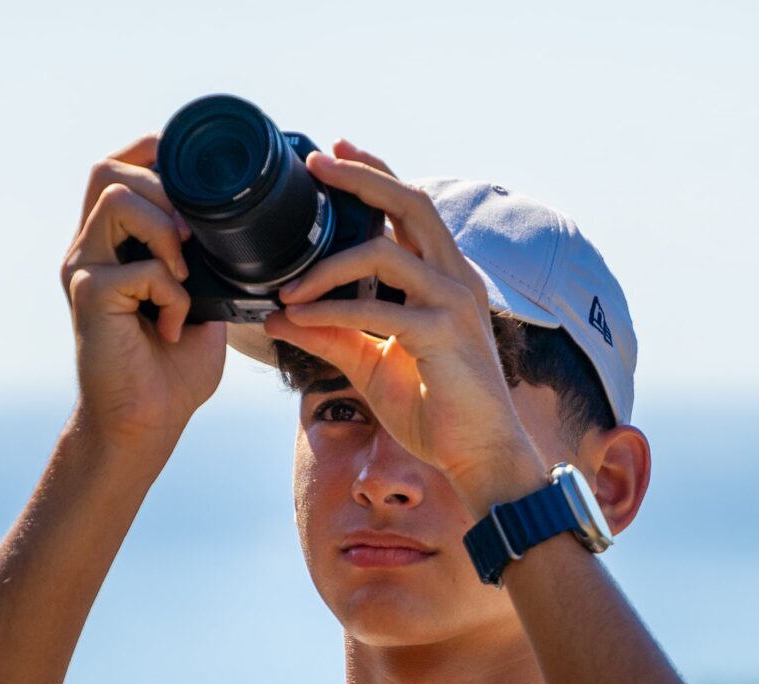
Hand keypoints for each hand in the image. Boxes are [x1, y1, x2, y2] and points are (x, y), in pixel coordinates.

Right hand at [60, 134, 225, 460]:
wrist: (147, 424)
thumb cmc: (172, 371)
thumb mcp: (202, 303)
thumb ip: (206, 263)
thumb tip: (238, 228)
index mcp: (112, 243)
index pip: (118, 167)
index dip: (152, 155)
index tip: (193, 184)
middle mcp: (89, 248)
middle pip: (108, 170)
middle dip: (163, 188)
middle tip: (191, 237)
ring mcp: (83, 268)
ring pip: (119, 199)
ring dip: (165, 230)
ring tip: (182, 276)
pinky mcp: (88, 294)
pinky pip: (140, 266)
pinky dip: (171, 292)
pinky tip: (173, 325)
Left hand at [262, 141, 537, 496]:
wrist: (481, 456)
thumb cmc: (437, 411)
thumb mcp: (373, 365)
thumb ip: (333, 334)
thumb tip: (277, 316)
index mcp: (446, 277)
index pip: (411, 208)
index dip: (376, 175)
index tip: (335, 151)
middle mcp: (456, 279)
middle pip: (410, 203)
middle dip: (361, 178)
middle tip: (317, 164)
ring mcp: (454, 304)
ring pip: (384, 255)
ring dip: (327, 266)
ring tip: (287, 287)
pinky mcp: (443, 336)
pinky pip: (378, 311)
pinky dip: (333, 312)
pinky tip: (301, 318)